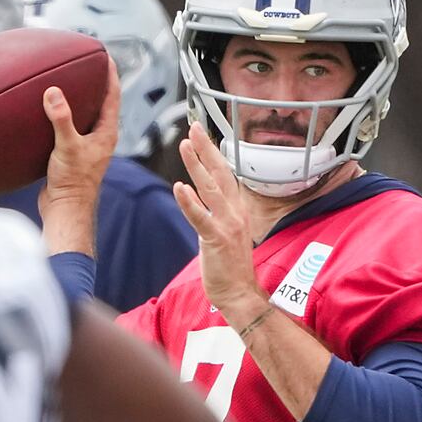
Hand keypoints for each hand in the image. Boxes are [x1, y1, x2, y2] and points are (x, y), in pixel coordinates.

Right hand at [38, 56, 121, 254]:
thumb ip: (61, 118)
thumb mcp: (67, 146)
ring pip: (85, 116)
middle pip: (101, 103)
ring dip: (79, 99)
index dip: (111, 75)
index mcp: (106, 133)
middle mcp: (100, 138)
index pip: (112, 96)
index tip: (106, 55)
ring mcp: (87, 146)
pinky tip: (48, 110)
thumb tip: (54, 92)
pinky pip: (70, 127)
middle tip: (86, 63)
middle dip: (95, 83)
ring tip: (68, 81)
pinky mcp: (72, 154)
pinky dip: (63, 115)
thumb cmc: (72, 183)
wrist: (64, 210)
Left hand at [173, 123, 266, 325]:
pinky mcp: (216, 240)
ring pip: (210, 189)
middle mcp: (236, 212)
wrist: (241, 293)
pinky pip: (201, 218)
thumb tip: (199, 200)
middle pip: (220, 173)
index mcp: (238, 209)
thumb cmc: (231, 266)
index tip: (203, 134)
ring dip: (197, 166)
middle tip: (194, 127)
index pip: (225, 175)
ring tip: (185, 145)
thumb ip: (214, 214)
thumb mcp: (225, 233)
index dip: (214, 153)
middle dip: (207, 148)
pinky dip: (190, 202)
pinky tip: (179, 187)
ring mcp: (227, 225)